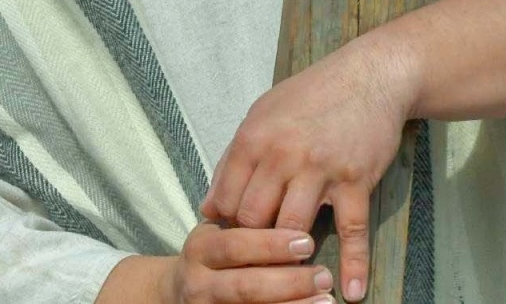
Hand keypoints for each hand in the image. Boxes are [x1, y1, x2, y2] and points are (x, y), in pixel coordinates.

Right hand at [171, 222, 332, 303]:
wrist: (179, 291)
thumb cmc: (213, 254)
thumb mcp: (218, 233)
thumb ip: (245, 225)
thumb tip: (295, 211)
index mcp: (200, 250)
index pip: (235, 246)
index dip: (271, 245)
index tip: (307, 242)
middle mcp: (199, 284)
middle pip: (245, 286)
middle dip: (289, 282)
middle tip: (324, 276)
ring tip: (326, 301)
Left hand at [202, 34, 408, 302]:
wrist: (369, 76)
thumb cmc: (310, 96)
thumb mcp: (261, 115)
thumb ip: (233, 160)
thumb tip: (209, 206)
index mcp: (254, 139)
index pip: (226, 200)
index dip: (226, 225)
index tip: (234, 239)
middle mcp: (282, 156)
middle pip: (254, 220)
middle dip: (253, 243)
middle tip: (260, 257)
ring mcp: (320, 170)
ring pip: (292, 229)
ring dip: (290, 254)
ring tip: (290, 272)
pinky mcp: (356, 180)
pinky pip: (351, 230)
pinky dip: (353, 265)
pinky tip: (351, 292)